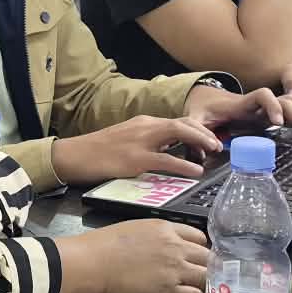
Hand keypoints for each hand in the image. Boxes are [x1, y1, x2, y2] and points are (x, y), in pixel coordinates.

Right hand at [52, 115, 221, 185]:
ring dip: (200, 141)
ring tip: (213, 151)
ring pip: (178, 133)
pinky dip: (184, 164)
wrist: (73, 155)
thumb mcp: (126, 140)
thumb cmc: (97, 151)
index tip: (210, 140)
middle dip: (204, 132)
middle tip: (218, 145)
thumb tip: (170, 151)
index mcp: (144, 123)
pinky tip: (196, 171)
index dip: (198, 129)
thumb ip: (148, 142)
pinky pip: (166, 160)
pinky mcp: (134, 159)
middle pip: (183, 123)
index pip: (178, 121)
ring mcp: (140, 142)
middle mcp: (145, 127)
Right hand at [87, 220, 210, 292]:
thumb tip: (157, 248)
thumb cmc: (101, 247)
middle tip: (197, 277)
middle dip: (205, 267)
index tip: (193, 258)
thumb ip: (153, 238)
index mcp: (165, 229)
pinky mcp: (168, 291)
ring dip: (203, 285)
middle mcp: (174, 247)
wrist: (90, 263)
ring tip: (193, 291)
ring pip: (206, 277)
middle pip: (207, 257)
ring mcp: (173, 269)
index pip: (199, 237)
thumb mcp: (133, 230)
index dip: (198, 250)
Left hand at [185, 81, 291, 136]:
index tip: (277, 121)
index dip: (271, 105)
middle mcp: (257, 103)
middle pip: (283, 100)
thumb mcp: (195, 117)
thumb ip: (197, 131)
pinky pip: (289, 111)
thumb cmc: (202, 109)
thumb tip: (212, 147)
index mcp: (242, 103)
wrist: (206, 98)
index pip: (262, 95)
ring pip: (290, 103)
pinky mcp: (268, 115)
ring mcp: (264, 108)